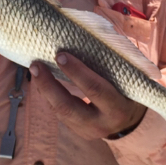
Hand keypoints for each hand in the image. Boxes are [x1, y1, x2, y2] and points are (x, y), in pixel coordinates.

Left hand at [29, 53, 145, 139]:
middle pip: (69, 107)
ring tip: (34, 68)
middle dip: (49, 85)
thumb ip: (113, 63)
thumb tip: (90, 33)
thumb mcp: (128, 80)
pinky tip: (41, 79)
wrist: (131, 120)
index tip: (61, 55)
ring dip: (44, 89)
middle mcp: (102, 124)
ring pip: (59, 112)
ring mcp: (87, 131)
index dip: (77, 72)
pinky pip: (59, 113)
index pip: (95, 89)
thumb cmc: (129, 89)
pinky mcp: (76, 131)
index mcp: (118, 108)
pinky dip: (48, 94)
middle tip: (36, 65)